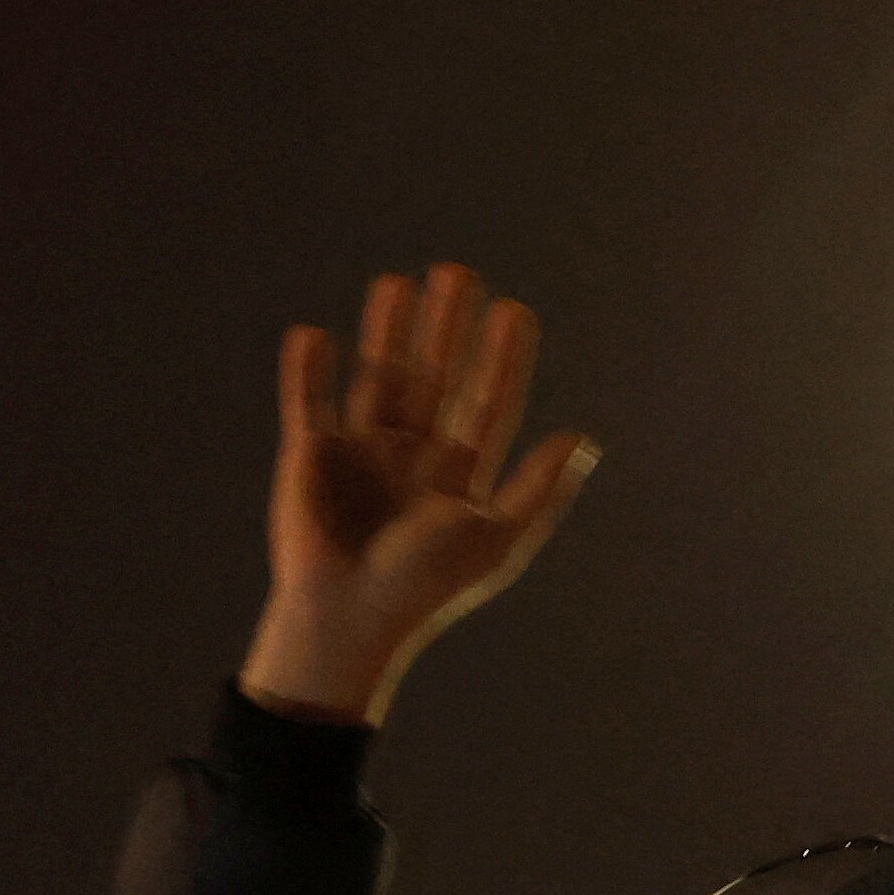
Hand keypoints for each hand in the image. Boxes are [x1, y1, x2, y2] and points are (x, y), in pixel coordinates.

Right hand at [238, 264, 596, 724]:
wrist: (348, 620)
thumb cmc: (424, 588)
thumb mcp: (496, 539)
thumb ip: (540, 489)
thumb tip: (586, 438)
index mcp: (459, 475)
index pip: (487, 403)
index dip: (502, 359)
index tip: (514, 311)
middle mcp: (413, 457)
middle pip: (435, 378)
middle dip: (446, 328)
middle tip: (458, 274)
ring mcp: (361, 452)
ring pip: (378, 378)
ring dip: (386, 332)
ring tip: (397, 284)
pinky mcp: (310, 456)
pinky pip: (308, 401)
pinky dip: (307, 370)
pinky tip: (315, 335)